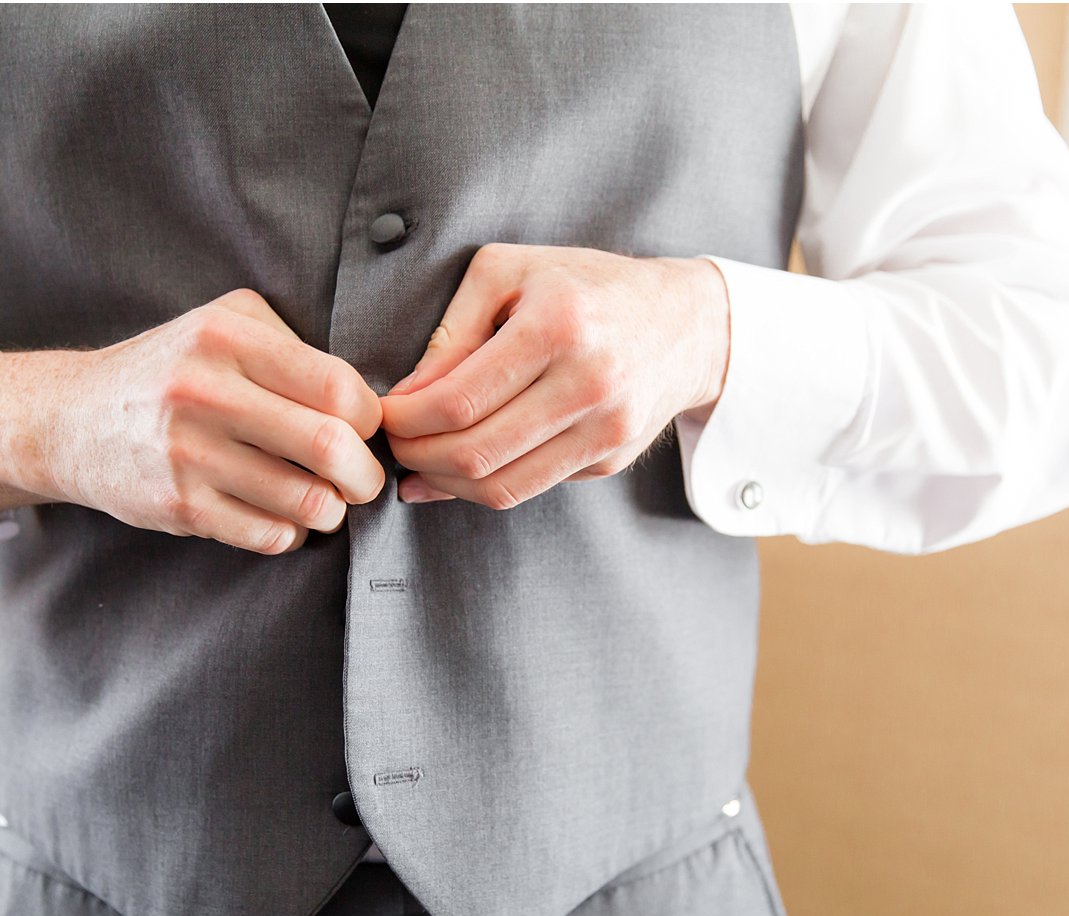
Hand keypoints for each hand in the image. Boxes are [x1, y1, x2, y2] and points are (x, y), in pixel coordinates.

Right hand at [0, 289, 384, 553]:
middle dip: (365, 475)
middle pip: (331, 447)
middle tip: (363, 480)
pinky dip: (290, 533)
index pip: (339, 388)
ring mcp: (189, 454)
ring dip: (332, 510)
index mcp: (226, 338)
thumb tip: (365, 399)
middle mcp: (205, 393)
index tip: (363, 429)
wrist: (70, 419)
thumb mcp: (222, 322)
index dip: (369, 419)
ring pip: (306, 501)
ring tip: (327, 501)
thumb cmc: (170, 370)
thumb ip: (291, 344)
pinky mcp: (179, 506)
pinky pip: (268, 535)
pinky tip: (282, 516)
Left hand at [379, 243, 729, 508]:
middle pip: (477, 452)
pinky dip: (483, 489)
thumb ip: (453, 332)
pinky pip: (531, 489)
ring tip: (419, 463)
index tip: (383, 416)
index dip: (406, 420)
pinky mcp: (611, 459)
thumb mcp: (510, 273)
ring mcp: (606, 429)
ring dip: (446, 483)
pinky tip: (457, 475)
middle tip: (393, 444)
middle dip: (417, 456)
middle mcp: (588, 383)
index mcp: (557, 327)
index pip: (459, 400)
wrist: (686, 322)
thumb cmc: (584, 285)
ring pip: (503, 487)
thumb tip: (406, 398)